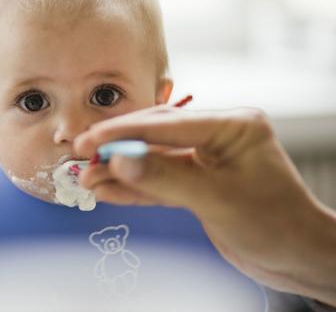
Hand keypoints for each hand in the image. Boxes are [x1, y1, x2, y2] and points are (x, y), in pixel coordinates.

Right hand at [75, 106, 335, 305]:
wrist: (298, 258)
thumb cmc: (276, 224)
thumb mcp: (216, 198)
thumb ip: (163, 177)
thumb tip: (117, 160)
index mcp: (232, 125)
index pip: (166, 123)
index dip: (123, 132)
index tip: (90, 140)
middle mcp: (217, 136)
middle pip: (155, 135)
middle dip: (117, 148)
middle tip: (82, 155)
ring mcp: (207, 159)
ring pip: (153, 160)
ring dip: (121, 170)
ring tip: (87, 178)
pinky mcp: (198, 183)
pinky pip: (160, 181)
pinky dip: (134, 187)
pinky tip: (108, 189)